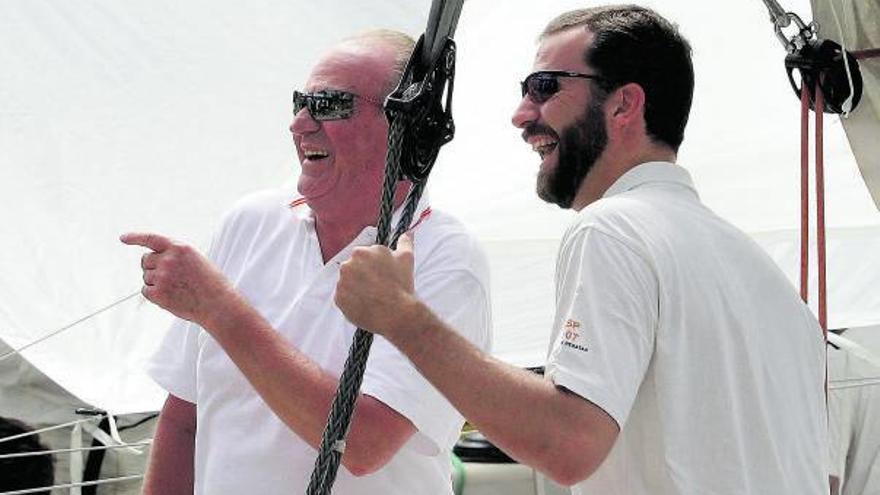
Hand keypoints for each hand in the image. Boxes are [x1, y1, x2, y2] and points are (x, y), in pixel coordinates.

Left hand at [120, 232, 235, 326]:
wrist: (218, 304)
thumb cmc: (211, 284)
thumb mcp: (196, 260)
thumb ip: (176, 256)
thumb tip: (153, 262)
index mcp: (180, 248)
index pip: (151, 238)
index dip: (135, 237)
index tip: (123, 238)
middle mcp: (168, 259)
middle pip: (146, 260)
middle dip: (151, 267)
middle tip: (167, 277)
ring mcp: (162, 276)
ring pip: (146, 277)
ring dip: (156, 283)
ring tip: (176, 289)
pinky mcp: (157, 292)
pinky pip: (145, 290)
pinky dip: (154, 294)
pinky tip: (170, 297)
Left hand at [335, 233, 418, 338]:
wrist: (396, 313)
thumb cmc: (401, 284)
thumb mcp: (406, 259)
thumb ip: (405, 242)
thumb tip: (408, 233)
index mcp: (361, 252)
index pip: (365, 256)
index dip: (375, 266)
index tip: (383, 274)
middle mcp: (347, 265)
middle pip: (354, 268)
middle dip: (364, 275)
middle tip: (378, 286)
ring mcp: (341, 283)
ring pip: (348, 283)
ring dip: (357, 287)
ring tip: (373, 296)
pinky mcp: (338, 299)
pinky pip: (344, 298)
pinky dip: (353, 301)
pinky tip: (366, 304)